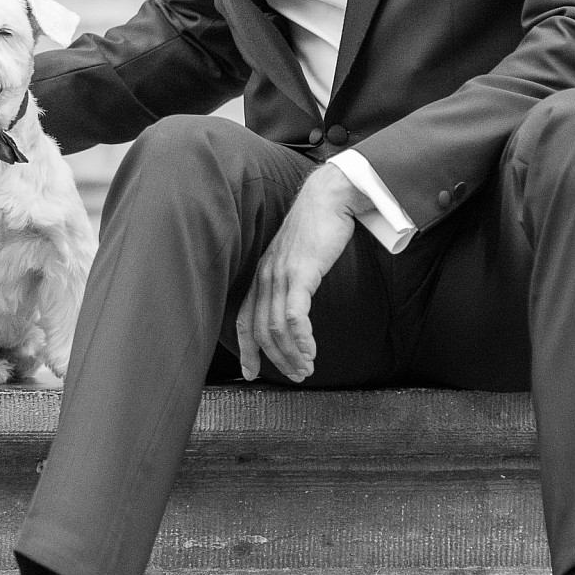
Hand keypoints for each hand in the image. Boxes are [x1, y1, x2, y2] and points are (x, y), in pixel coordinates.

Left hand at [235, 164, 360, 383]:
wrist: (330, 198)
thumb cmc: (317, 228)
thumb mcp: (296, 258)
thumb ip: (291, 280)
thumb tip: (295, 307)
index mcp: (261, 275)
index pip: (244, 319)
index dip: (246, 349)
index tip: (252, 372)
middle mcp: (266, 276)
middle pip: (261, 330)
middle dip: (277, 359)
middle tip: (295, 376)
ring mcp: (281, 274)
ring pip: (277, 327)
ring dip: (292, 353)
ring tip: (307, 369)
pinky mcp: (301, 272)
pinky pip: (295, 314)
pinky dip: (302, 338)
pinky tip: (311, 351)